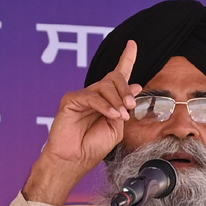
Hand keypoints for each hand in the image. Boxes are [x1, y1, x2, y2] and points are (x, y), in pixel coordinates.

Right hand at [25, 40, 139, 203]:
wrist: (73, 161)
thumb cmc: (92, 148)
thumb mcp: (116, 128)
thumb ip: (124, 108)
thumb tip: (134, 86)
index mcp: (106, 101)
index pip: (117, 76)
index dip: (126, 59)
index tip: (132, 44)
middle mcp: (94, 95)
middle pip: (114, 78)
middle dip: (125, 89)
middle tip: (130, 106)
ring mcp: (82, 96)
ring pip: (104, 86)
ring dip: (117, 99)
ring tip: (121, 115)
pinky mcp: (71, 100)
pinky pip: (92, 96)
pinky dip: (105, 105)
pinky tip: (112, 114)